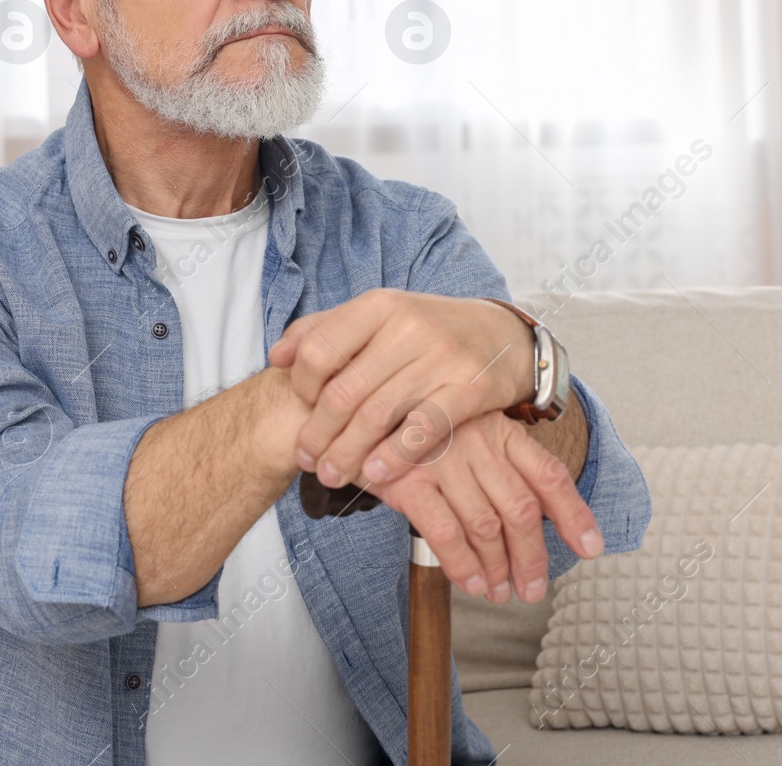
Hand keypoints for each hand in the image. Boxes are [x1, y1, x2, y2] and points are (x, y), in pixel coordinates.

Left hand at [269, 288, 536, 488]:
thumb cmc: (430, 331)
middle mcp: (408, 326)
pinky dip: (393, 457)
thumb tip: (277, 356)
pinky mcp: (469, 388)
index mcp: (379, 306)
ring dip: (347, 453)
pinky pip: (421, 430)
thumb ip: (327, 329)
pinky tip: (375, 475)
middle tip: (306, 459)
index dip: (300, 385)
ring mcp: (441, 357)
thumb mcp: (381, 317)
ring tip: (331, 474)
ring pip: (377, 415)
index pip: (319, 348)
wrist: (504, 335)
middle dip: (317, 432)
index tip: (299, 407)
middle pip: (344, 390)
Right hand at [343, 406, 603, 601]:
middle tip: (532, 588)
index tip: (591, 547)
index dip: (575, 514)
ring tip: (500, 592)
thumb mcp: (464, 431)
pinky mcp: (409, 481)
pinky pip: (446, 534)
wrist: (351, 412)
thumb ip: (498, 463)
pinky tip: (471, 582)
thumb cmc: (412, 428)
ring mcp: (443, 461)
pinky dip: (463, 566)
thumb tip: (534, 515)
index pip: (548, 474)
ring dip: (498, 569)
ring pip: (486, 527)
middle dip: (533, 558)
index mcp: (498, 429)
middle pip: (521, 510)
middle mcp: (477, 443)